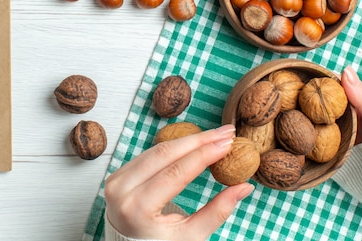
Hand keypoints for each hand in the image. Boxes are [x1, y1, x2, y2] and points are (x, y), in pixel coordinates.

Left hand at [104, 124, 253, 240]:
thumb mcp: (190, 237)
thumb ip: (217, 212)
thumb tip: (245, 187)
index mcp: (138, 209)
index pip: (176, 173)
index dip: (205, 154)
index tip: (228, 143)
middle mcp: (122, 191)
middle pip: (165, 154)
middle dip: (200, 140)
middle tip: (226, 132)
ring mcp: (116, 180)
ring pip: (156, 149)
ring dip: (188, 140)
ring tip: (214, 135)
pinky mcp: (117, 174)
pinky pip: (148, 154)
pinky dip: (172, 147)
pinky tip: (193, 142)